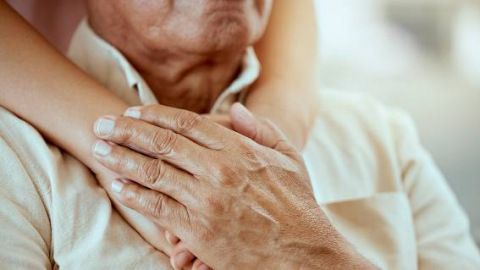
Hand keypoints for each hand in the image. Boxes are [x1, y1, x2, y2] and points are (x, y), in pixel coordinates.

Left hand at [92, 103, 375, 268]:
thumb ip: (262, 129)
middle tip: (102, 123)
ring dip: (122, 159)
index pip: (187, 124)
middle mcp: (219, 169)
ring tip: (99, 150)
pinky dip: (134, 195)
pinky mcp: (198, 230)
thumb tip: (236, 109)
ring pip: (154, 172)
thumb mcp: (290, 158)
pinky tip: (117, 187)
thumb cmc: (298, 204)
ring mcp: (206, 199)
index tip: (133, 111)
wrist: (303, 253)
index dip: (155, 115)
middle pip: (163, 142)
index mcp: (239, 150)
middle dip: (127, 130)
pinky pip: (158, 207)